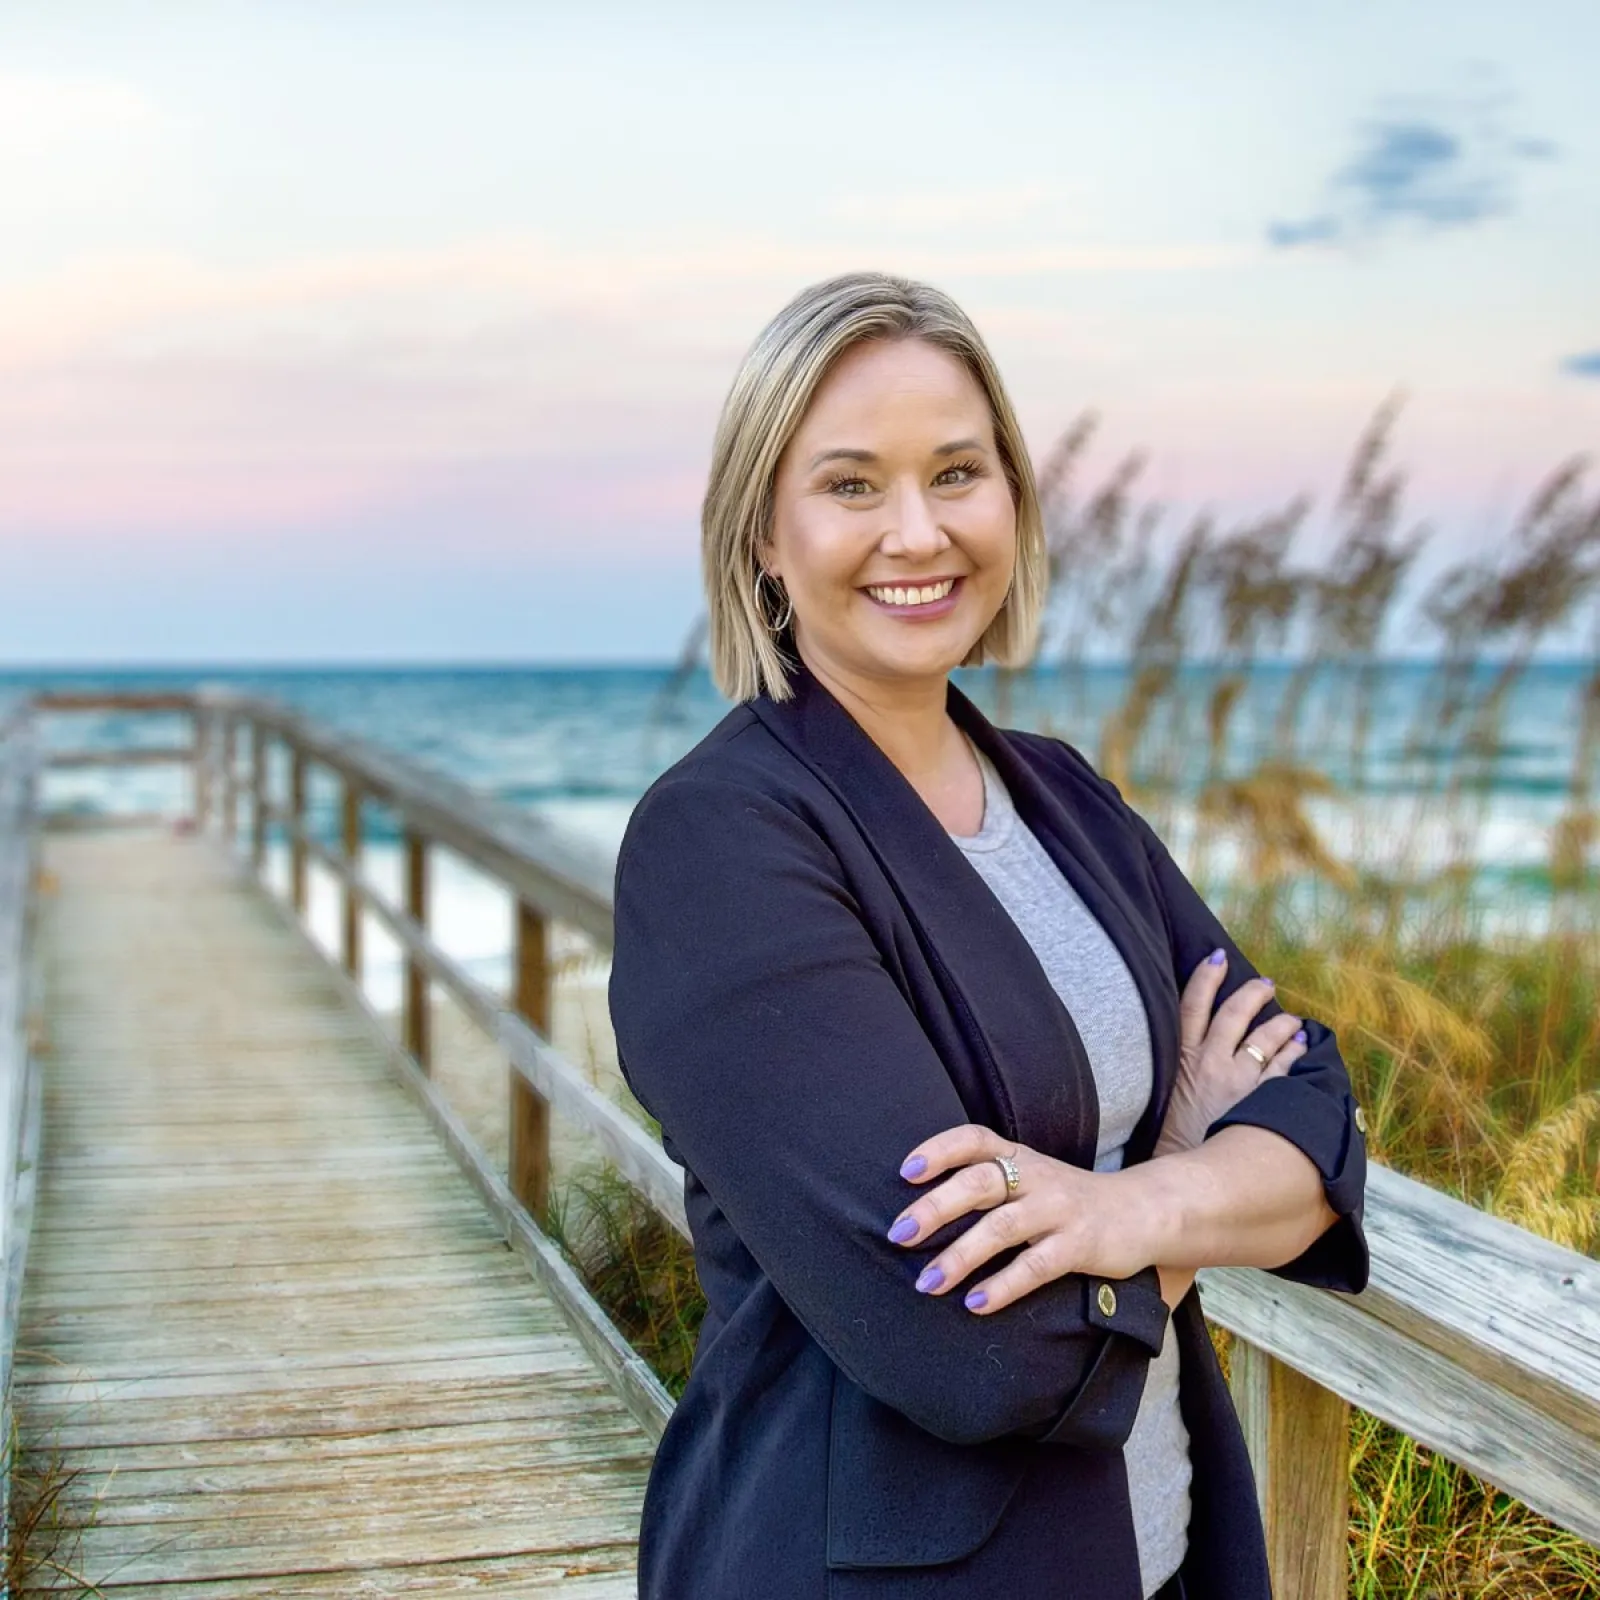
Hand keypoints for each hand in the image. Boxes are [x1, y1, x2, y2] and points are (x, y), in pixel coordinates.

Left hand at [887, 1125, 1159, 1314]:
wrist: (1143, 1211)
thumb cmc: (1067, 1199)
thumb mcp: (1029, 1178)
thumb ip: (986, 1183)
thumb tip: (919, 1211)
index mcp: (1018, 1156)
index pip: (974, 1139)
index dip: (939, 1150)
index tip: (906, 1171)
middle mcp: (1035, 1176)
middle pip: (978, 1182)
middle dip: (935, 1207)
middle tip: (898, 1234)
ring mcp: (1058, 1209)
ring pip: (1001, 1227)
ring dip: (960, 1256)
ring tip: (927, 1283)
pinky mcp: (1080, 1245)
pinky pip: (1036, 1265)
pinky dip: (1003, 1285)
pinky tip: (976, 1303)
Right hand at [1153, 950, 1305, 1159]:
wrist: (1182, 1177)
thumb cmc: (1168, 1142)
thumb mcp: (1156, 1101)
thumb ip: (1172, 1078)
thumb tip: (1181, 1066)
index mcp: (1180, 1060)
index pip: (1191, 1006)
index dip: (1204, 978)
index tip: (1217, 958)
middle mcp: (1210, 1063)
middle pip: (1233, 1014)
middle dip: (1251, 994)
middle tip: (1265, 984)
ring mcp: (1237, 1081)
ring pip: (1263, 1038)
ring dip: (1280, 1023)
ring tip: (1291, 1019)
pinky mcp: (1259, 1102)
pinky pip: (1283, 1069)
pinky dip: (1295, 1053)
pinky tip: (1303, 1045)